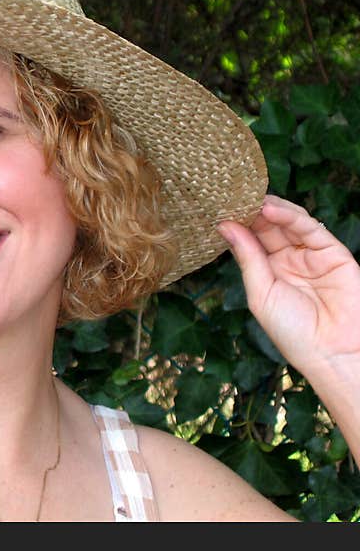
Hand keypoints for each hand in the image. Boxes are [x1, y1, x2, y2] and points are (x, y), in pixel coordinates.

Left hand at [218, 194, 359, 378]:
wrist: (334, 353)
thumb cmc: (294, 332)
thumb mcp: (261, 294)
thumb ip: (247, 258)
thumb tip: (225, 226)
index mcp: (268, 272)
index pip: (250, 240)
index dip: (236, 224)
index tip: (216, 208)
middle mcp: (288, 260)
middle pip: (267, 227)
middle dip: (249, 212)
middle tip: (230, 197)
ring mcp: (311, 255)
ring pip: (288, 222)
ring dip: (267, 209)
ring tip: (246, 199)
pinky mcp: (333, 252)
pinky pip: (310, 229)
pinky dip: (289, 216)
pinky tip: (269, 209)